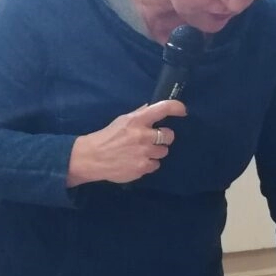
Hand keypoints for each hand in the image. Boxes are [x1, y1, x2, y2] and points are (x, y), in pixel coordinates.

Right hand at [67, 99, 184, 186]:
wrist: (92, 157)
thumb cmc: (107, 137)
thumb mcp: (122, 120)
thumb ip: (139, 115)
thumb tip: (152, 108)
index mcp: (137, 120)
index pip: (163, 108)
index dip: (177, 107)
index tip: (182, 111)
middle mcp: (143, 135)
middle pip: (169, 135)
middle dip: (164, 137)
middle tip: (153, 140)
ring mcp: (144, 153)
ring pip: (164, 152)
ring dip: (156, 152)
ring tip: (142, 153)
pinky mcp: (142, 168)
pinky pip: (155, 165)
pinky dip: (149, 164)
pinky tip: (137, 162)